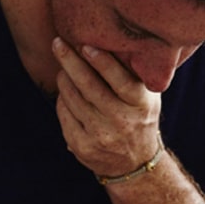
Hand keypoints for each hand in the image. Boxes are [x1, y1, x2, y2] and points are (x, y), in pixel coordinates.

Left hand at [52, 37, 160, 177]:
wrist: (135, 163)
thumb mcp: (146, 98)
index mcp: (141, 106)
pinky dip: (62, 99)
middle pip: (90, 87)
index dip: (102, 63)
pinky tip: (64, 91)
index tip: (86, 45)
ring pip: (73, 99)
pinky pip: (65, 115)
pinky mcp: (83, 147)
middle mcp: (122, 122)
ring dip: (63, 78)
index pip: (121, 81)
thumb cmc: (139, 117)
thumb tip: (108, 40)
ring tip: (62, 66)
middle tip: (58, 43)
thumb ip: (133, 75)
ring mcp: (101, 136)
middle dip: (71, 62)